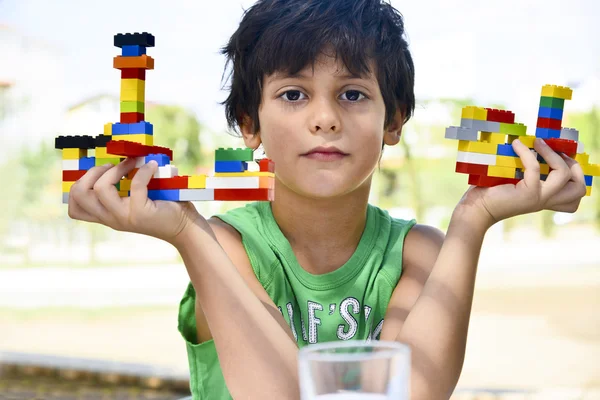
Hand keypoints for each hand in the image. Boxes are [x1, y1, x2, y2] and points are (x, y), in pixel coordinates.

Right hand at [67, 158, 203, 244]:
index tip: (101, 174)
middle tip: (112, 167)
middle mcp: (111, 218)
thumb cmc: (161, 207)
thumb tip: (120, 154)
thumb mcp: (134, 198)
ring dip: (115, 169)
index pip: (74, 208)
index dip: (78, 186)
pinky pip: (135, 185)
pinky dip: (144, 171)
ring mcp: (124, 217)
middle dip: (92, 173)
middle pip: (79, 195)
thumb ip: (121, 187)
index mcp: (106, 215)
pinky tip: (152, 167)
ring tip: (131, 164)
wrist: (184, 227)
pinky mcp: (141, 213)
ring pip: (101, 189)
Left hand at [455, 138, 587, 228]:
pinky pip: (533, 167)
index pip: (575, 193)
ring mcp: (538, 198)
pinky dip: (526, 152)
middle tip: (557, 152)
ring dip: (552, 154)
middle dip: (574, 166)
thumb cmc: (489, 193)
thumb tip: (532, 142)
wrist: (475, 210)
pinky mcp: (528, 194)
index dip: (575, 172)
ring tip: (537, 142)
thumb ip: (526, 170)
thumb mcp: (514, 180)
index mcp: (545, 198)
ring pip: (564, 176)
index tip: (560, 155)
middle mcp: (545, 200)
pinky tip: (515, 145)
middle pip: (579, 189)